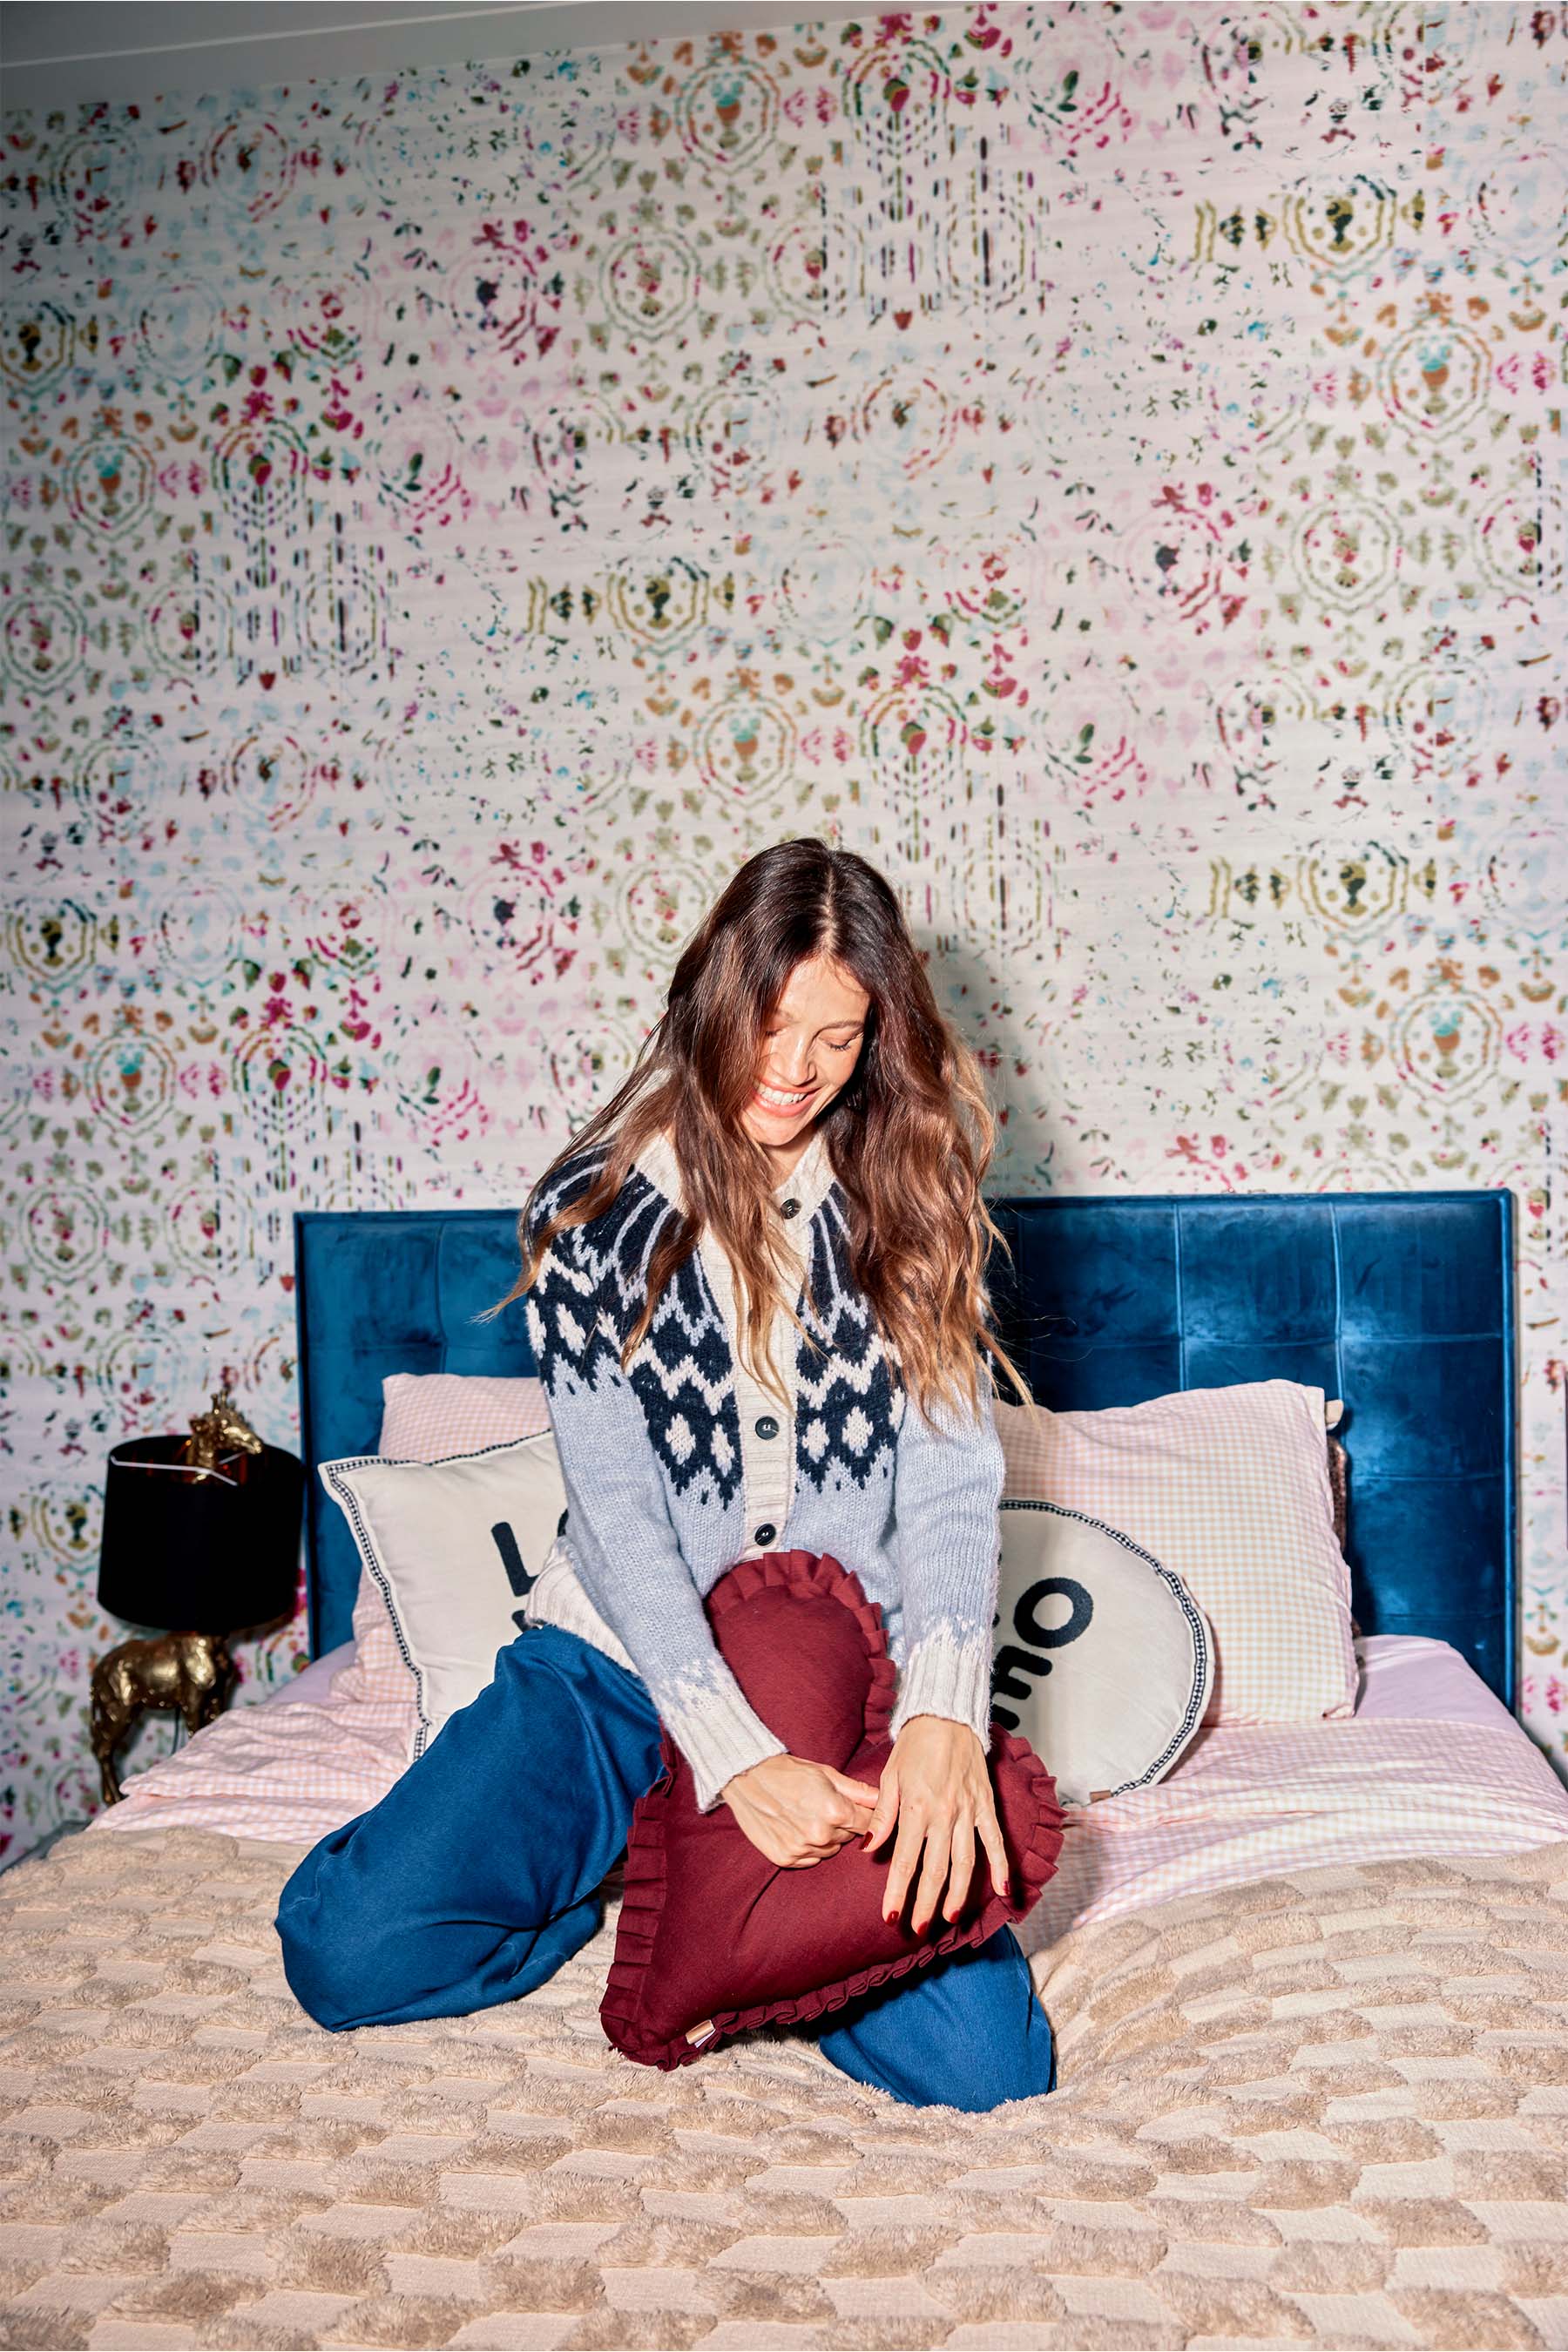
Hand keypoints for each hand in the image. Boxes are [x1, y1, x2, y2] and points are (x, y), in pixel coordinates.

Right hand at [719, 1752, 879, 1867]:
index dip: (864, 1815)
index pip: (868, 1824)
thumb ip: (858, 1790)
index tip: (858, 1810)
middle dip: (843, 1824)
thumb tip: (883, 1799)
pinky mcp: (785, 1859)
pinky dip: (807, 1847)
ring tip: (807, 1815)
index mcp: (835, 1811)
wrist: (745, 1777)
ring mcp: (801, 1849)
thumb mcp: (825, 1773)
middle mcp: (820, 1835)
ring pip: (830, 1849)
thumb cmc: (787, 1771)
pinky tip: (796, 1828)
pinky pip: (810, 1859)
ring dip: (825, 1837)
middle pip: (849, 1837)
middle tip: (823, 1806)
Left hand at [861, 1714, 1010, 1934]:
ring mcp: (968, 1811)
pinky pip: (995, 1840)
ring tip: (949, 1918)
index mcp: (916, 1808)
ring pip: (965, 1862)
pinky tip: (1003, 1891)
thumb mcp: (890, 1776)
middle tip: (917, 1928)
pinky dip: (1001, 1866)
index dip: (897, 1891)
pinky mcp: (985, 1804)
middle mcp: (944, 1814)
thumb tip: (869, 1847)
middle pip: (935, 1869)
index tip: (891, 1916)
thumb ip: (883, 1814)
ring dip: (958, 1893)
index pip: (905, 1860)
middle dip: (925, 1902)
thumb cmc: (914, 1745)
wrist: (947, 1715)